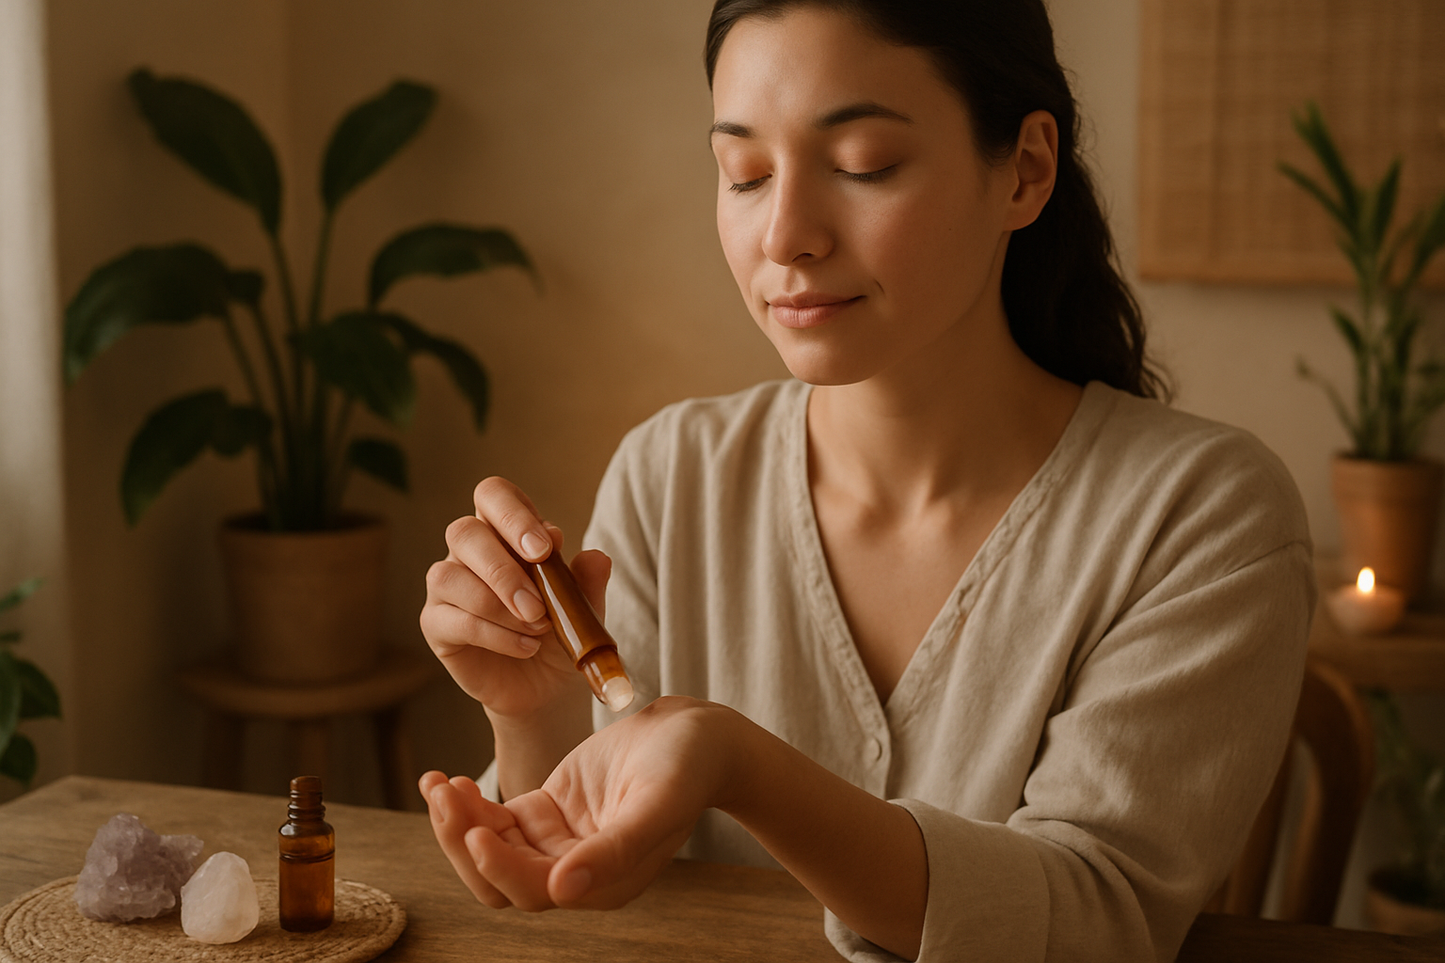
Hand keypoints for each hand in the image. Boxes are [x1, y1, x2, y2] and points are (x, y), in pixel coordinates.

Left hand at [419, 697, 737, 910]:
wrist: (698, 735)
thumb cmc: (687, 766)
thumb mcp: (657, 801)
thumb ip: (616, 848)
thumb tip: (565, 892)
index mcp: (605, 884)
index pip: (535, 892)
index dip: (499, 867)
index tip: (477, 828)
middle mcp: (576, 873)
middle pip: (499, 880)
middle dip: (463, 843)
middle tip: (443, 794)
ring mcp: (558, 843)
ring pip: (490, 852)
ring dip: (457, 823)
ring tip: (437, 783)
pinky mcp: (546, 813)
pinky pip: (495, 821)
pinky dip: (469, 805)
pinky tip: (450, 780)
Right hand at [420, 476, 611, 720]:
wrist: (546, 687)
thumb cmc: (561, 634)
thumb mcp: (584, 608)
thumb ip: (587, 581)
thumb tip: (596, 557)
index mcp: (505, 531)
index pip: (493, 495)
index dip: (514, 514)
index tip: (545, 549)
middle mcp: (470, 551)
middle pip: (464, 532)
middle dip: (503, 569)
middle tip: (539, 606)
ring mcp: (447, 585)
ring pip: (450, 575)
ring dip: (499, 605)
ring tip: (539, 629)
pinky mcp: (436, 623)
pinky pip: (453, 619)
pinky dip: (494, 634)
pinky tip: (525, 647)